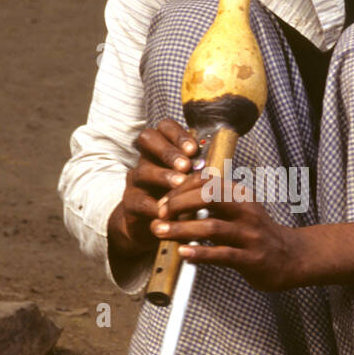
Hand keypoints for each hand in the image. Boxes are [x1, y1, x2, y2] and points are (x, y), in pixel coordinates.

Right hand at [107, 118, 199, 258]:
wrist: (157, 227)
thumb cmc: (181, 199)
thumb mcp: (192, 181)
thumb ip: (201, 170)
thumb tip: (222, 161)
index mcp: (163, 148)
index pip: (164, 127)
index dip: (177, 134)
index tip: (193, 149)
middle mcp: (146, 159)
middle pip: (147, 139)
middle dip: (168, 151)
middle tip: (186, 165)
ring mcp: (136, 181)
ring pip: (143, 171)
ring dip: (163, 176)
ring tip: (180, 183)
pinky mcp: (131, 204)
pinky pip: (139, 202)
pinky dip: (155, 206)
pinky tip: (168, 211)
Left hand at [151, 167, 297, 292]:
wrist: (293, 257)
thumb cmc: (258, 234)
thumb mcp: (241, 210)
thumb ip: (215, 203)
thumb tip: (178, 199)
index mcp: (241, 196)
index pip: (207, 182)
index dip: (181, 189)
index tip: (163, 202)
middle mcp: (246, 211)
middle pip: (208, 197)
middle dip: (178, 204)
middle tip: (159, 215)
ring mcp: (250, 235)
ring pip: (212, 227)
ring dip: (182, 230)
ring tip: (161, 232)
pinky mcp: (252, 259)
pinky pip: (222, 255)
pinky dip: (200, 253)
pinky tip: (183, 254)